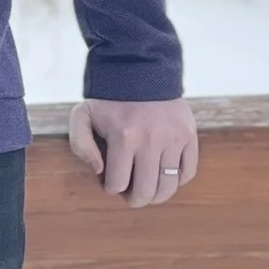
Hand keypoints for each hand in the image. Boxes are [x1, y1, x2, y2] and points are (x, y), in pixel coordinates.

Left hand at [67, 96, 196, 207]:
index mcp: (123, 137)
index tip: (111, 184)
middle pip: (145, 191)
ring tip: (149, 191)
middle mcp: (151, 141)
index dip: (112, 189)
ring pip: (168, 186)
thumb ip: (80, 144)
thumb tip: (99, 170)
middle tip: (131, 196)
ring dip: (157, 196)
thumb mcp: (83, 114)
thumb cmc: (109, 97)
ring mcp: (173, 139)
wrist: (141, 68)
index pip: (117, 184)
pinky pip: (188, 172)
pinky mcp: (189, 135)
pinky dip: (177, 181)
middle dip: (135, 200)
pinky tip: (166, 177)